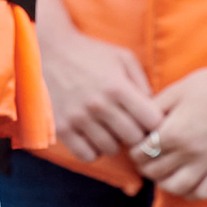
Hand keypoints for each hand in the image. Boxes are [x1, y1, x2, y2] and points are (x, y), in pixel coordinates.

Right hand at [39, 16, 162, 164]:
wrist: (51, 50)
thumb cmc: (92, 54)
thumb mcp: (123, 58)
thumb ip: (143, 83)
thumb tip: (155, 110)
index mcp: (117, 87)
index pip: (152, 122)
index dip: (155, 123)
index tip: (149, 119)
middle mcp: (99, 105)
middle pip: (134, 139)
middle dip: (137, 134)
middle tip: (131, 125)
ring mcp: (78, 118)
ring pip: (111, 149)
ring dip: (115, 142)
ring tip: (111, 128)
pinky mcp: (62, 128)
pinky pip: (87, 155)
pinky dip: (94, 150)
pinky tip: (94, 136)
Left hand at [131, 60, 206, 201]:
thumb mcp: (175, 91)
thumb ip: (154, 108)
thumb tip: (139, 122)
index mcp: (173, 132)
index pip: (143, 153)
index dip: (134, 151)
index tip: (136, 146)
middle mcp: (188, 152)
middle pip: (155, 172)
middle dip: (145, 166)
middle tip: (145, 159)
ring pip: (177, 187)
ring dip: (163, 183)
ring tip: (162, 173)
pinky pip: (204, 191)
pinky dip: (191, 193)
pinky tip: (185, 184)